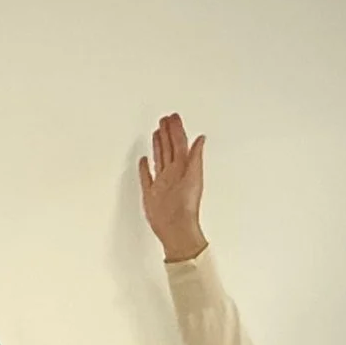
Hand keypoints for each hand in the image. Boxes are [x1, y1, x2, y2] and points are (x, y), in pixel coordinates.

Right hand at [138, 112, 209, 262]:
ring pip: (159, 158)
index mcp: (182, 168)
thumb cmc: (186, 206)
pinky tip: (144, 159)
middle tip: (165, 119)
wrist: (175, 227)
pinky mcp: (151, 194)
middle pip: (168, 147)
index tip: (173, 117)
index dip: (176, 129)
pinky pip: (146, 177)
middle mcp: (172, 173)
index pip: (178, 143)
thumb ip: (195, 157)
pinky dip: (144, 168)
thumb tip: (201, 139)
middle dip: (167, 132)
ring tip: (157, 132)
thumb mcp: (194, 177)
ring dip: (158, 144)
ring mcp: (161, 183)